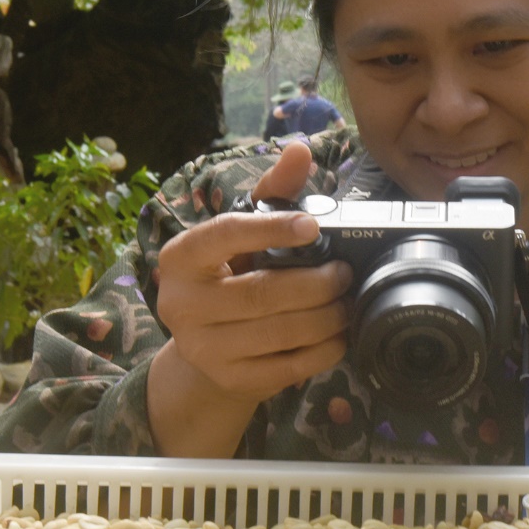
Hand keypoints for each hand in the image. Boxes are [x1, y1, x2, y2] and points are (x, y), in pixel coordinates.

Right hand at [146, 142, 352, 455]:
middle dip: (316, 283)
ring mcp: (204, 347)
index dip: (271, 228)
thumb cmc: (229, 276)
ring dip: (326, 317)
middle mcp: (182, 304)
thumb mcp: (242, 234)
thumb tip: (299, 150)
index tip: (313, 226)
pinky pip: (289, 366)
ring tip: (347, 302)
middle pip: (262, 292)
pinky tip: (340, 335)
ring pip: (280, 332)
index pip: (225, 235)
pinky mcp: (231, 379)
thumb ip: (272, 193)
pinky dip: (323, 350)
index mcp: (181, 258)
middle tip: (345, 273)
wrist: (207, 350)